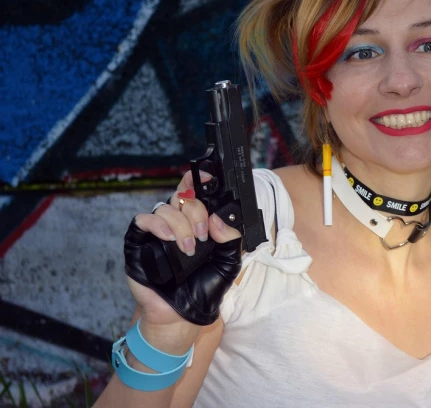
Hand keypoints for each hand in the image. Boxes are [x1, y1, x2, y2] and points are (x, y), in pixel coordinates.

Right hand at [124, 170, 242, 328]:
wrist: (184, 314)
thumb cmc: (205, 288)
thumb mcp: (229, 262)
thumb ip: (230, 238)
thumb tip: (218, 218)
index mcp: (196, 222)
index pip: (194, 192)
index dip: (198, 180)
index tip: (207, 177)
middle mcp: (176, 223)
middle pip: (181, 197)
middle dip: (195, 211)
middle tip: (203, 235)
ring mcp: (156, 232)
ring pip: (164, 208)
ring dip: (180, 224)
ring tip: (188, 248)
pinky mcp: (138, 243)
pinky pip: (141, 221)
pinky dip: (157, 224)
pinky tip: (168, 237)